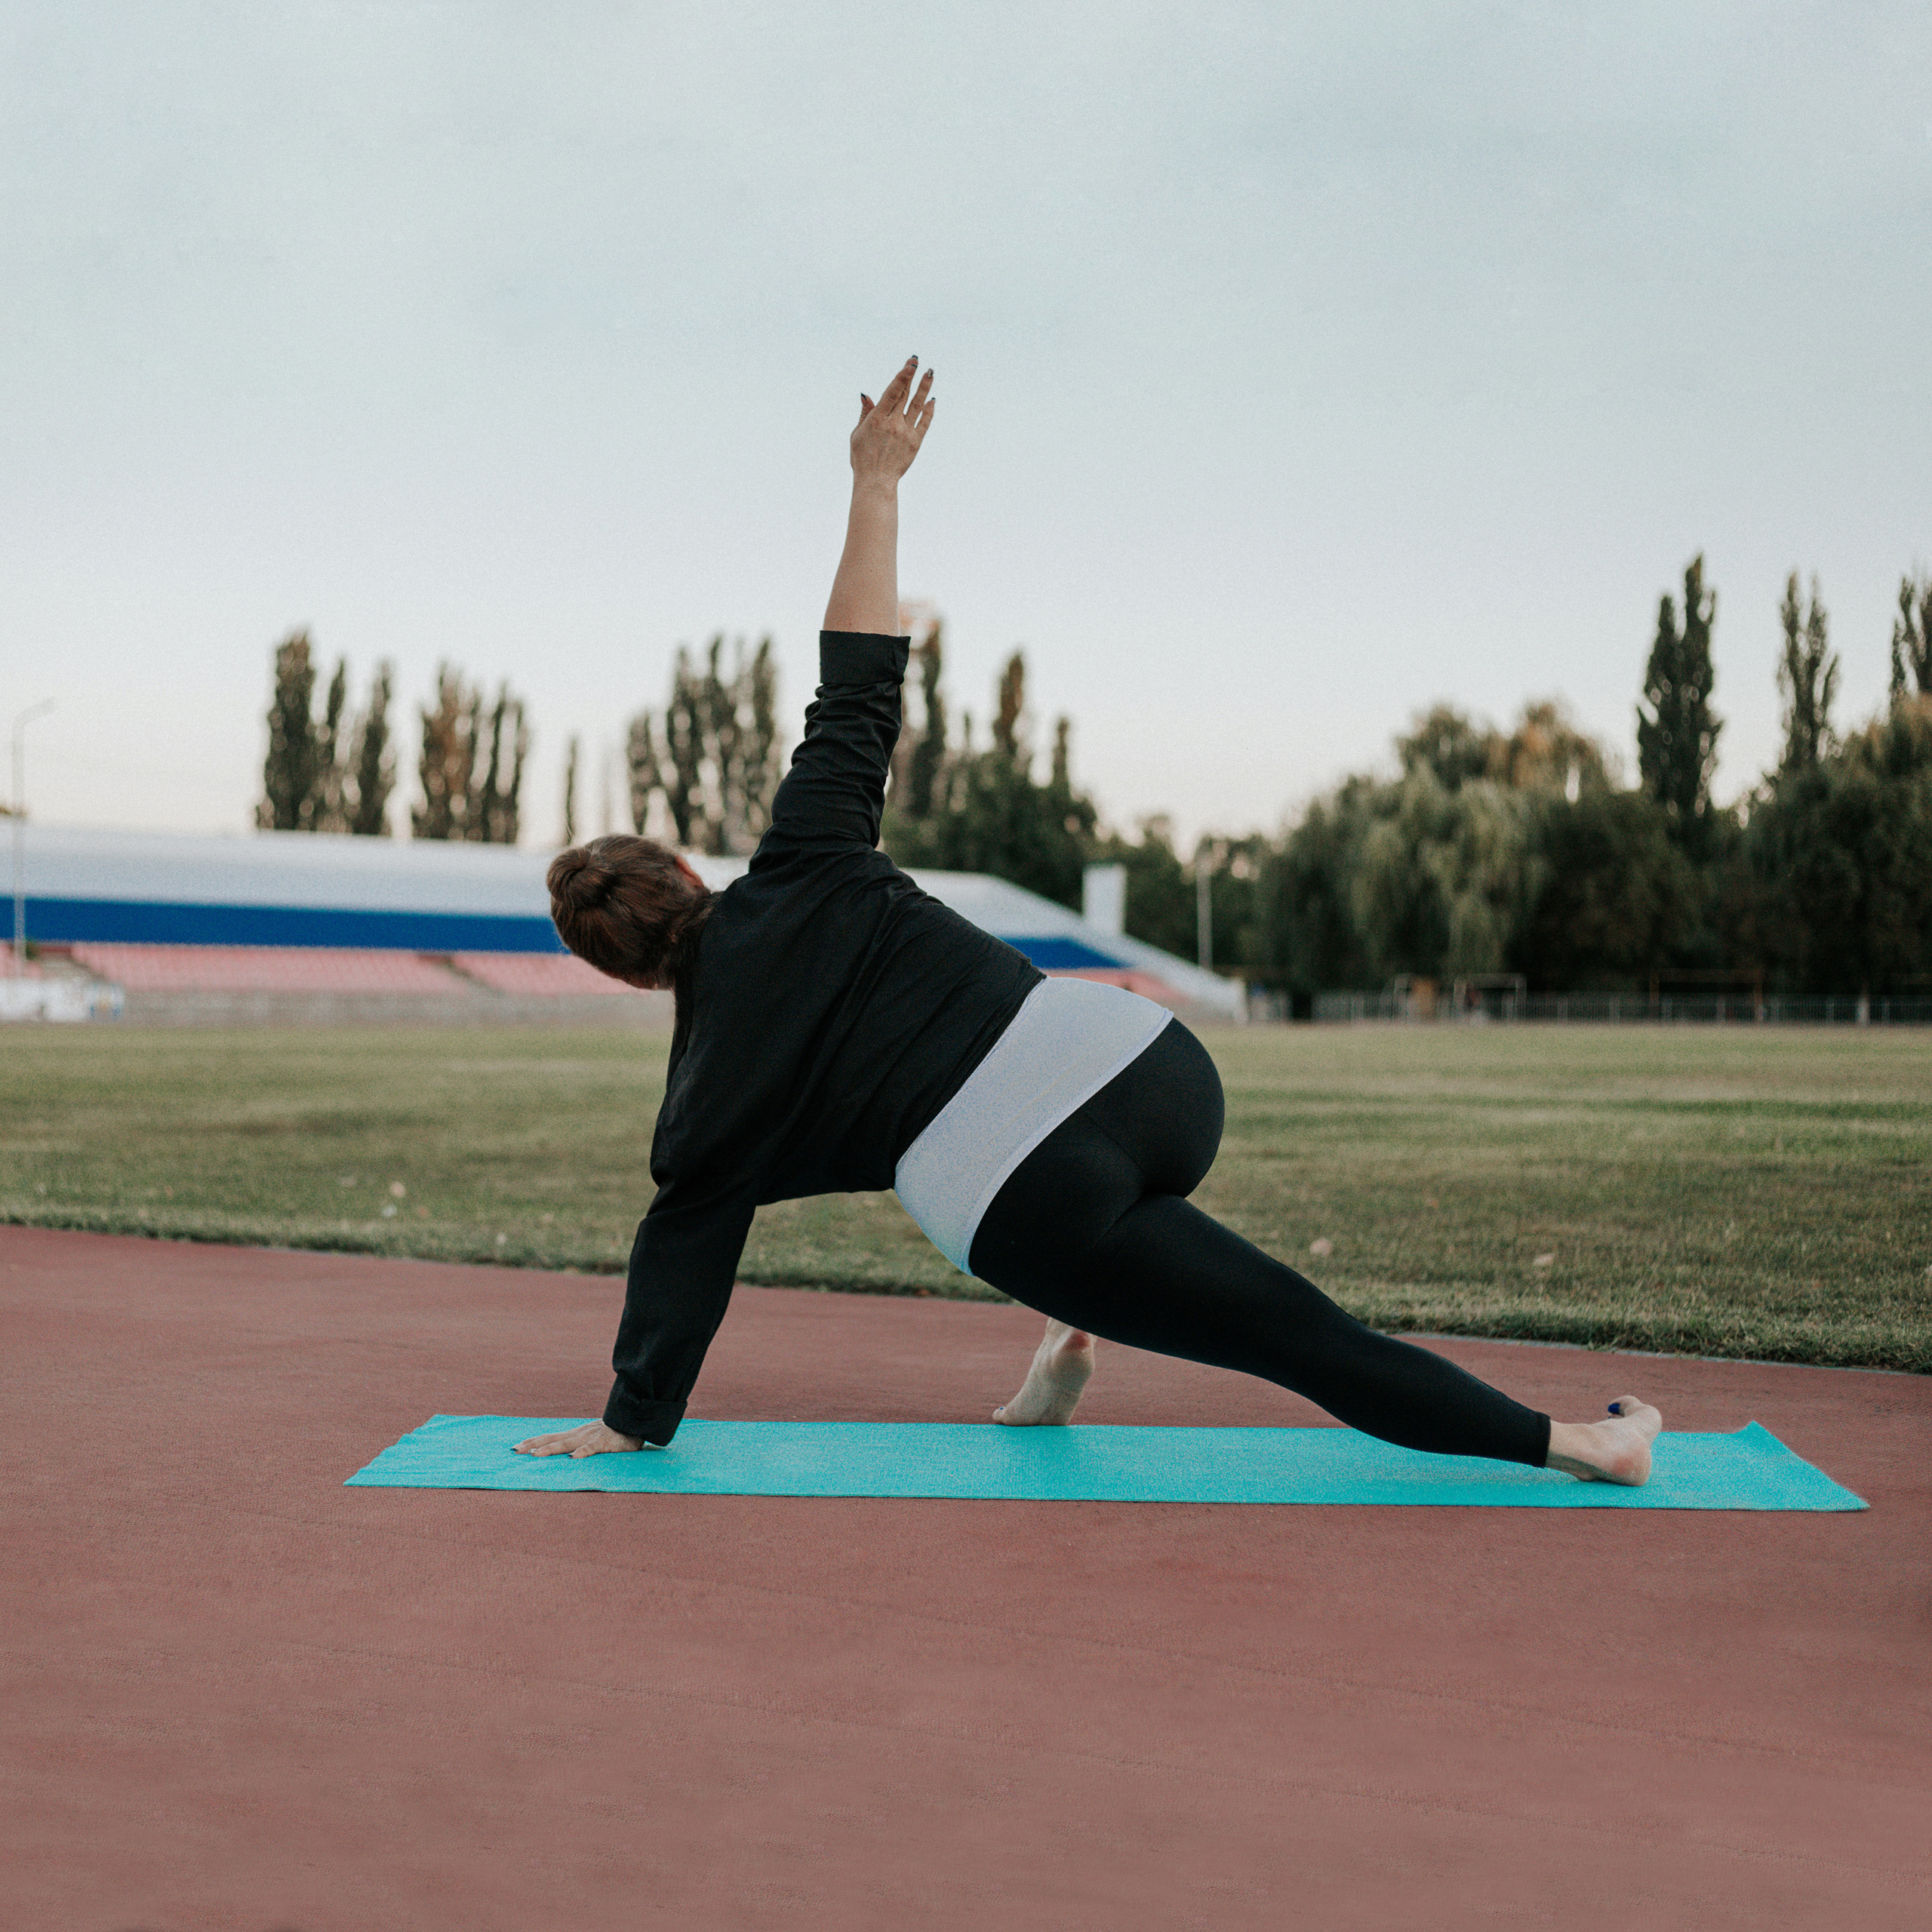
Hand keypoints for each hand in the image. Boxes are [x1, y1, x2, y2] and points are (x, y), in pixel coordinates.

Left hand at [512, 1420, 645, 1457]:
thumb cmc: (613, 1433)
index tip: (516, 1446)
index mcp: (575, 1434)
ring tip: (536, 1455)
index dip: (534, 1441)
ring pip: (567, 1444)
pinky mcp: (604, 1442)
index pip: (550, 1436)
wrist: (634, 1421)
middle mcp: (578, 1434)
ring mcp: (590, 1437)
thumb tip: (564, 1455)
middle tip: (515, 1450)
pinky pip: (592, 1448)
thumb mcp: (592, 1438)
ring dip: (550, 1449)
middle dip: (533, 1445)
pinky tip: (573, 1458)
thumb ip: (579, 1445)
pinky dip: (582, 1452)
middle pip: (552, 1439)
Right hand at [850, 356, 934, 487]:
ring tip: (930, 373)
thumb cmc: (862, 458)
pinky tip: (932, 401)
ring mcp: (905, 433)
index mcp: (877, 419)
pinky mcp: (915, 443)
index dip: (902, 376)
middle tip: (917, 361)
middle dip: (911, 376)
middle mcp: (892, 423)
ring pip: (917, 405)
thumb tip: (867, 395)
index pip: (892, 392)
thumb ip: (865, 413)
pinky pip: (924, 424)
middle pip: (905, 395)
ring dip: (924, 388)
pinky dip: (929, 411)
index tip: (910, 364)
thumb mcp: (857, 434)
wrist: (876, 481)